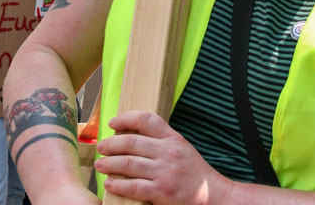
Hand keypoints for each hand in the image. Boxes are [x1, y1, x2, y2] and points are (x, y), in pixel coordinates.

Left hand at [95, 110, 229, 204]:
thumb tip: (130, 136)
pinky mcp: (162, 191)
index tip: (112, 123)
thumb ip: (161, 141)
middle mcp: (168, 152)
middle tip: (100, 148)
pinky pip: (134, 186)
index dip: (125, 118)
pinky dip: (118, 184)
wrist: (214, 196)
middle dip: (111, 144)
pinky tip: (110, 183)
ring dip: (109, 164)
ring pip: (128, 163)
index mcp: (173, 138)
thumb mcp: (181, 148)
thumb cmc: (194, 173)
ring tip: (100, 165)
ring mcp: (165, 172)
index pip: (146, 119)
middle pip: (131, 142)